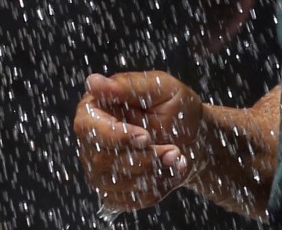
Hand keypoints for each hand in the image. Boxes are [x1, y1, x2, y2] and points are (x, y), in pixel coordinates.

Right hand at [74, 72, 203, 211]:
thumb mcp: (160, 88)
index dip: (116, 136)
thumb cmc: (176, 107)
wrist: (193, 136)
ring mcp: (100, 169)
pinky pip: (129, 200)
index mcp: (96, 108)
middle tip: (173, 150)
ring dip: (153, 173)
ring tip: (177, 157)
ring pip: (116, 183)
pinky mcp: (114, 192)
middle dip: (144, 158)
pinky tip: (170, 171)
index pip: (88, 127)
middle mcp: (91, 140)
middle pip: (102, 160)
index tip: (145, 137)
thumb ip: (129, 86)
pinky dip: (156, 188)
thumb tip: (93, 82)